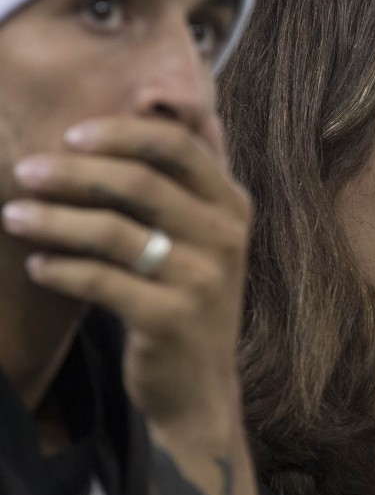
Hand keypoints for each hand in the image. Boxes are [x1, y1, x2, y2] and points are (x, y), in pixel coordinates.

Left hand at [4, 115, 250, 431]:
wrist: (200, 386)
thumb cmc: (189, 298)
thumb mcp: (207, 236)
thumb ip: (193, 180)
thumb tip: (182, 108)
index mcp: (232, 206)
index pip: (180, 145)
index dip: (122, 132)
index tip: (72, 134)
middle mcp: (225, 237)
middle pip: (140, 182)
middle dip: (72, 172)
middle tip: (24, 171)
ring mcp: (202, 279)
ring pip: (113, 232)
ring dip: (52, 219)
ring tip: (12, 216)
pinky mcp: (170, 318)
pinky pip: (99, 281)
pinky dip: (59, 269)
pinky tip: (37, 265)